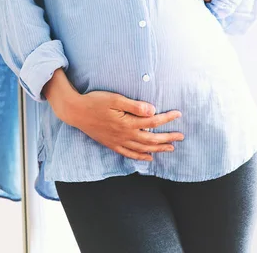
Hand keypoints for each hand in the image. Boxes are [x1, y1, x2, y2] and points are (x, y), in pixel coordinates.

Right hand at [43, 69, 184, 160]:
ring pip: (143, 149)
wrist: (75, 112)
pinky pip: (129, 154)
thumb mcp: (115, 99)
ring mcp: (118, 142)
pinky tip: (149, 157)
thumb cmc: (95, 101)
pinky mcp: (112, 144)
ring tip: (171, 148)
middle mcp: (124, 135)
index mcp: (127, 123)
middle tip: (181, 137)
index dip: (167, 119)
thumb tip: (152, 111)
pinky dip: (141, 157)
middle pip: (151, 139)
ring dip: (158, 149)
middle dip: (168, 138)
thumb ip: (134, 106)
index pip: (153, 122)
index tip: (179, 114)